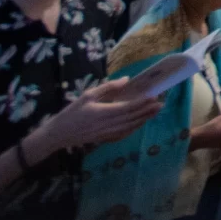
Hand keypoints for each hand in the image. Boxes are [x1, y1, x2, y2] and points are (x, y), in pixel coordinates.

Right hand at [36, 78, 163, 152]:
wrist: (59, 134)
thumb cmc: (72, 113)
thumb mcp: (87, 95)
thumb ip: (108, 87)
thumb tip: (126, 80)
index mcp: (103, 113)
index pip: (128, 107)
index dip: (142, 103)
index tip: (154, 96)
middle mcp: (108, 125)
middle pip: (132, 117)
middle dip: (147, 111)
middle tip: (161, 104)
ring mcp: (107, 134)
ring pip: (130, 126)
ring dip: (144, 119)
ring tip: (155, 112)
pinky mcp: (105, 139)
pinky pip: (124, 134)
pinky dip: (134, 128)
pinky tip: (140, 123)